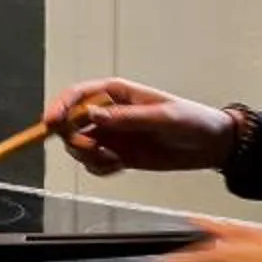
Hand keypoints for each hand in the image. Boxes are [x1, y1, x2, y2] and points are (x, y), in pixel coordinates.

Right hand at [46, 78, 236, 174]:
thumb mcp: (163, 117)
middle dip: (74, 138)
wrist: (211, 145)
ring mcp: (111, 134)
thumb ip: (128, 117)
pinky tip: (118, 167)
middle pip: (70, 123)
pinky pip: (93, 163)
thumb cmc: (193, 120)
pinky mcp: (117, 154)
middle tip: (94, 149)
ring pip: (78, 145)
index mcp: (116, 93)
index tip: (50, 123)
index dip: (59, 107)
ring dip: (87, 155)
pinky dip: (99, 168)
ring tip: (112, 160)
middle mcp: (108, 112)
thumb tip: (94, 114)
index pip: (77, 95)